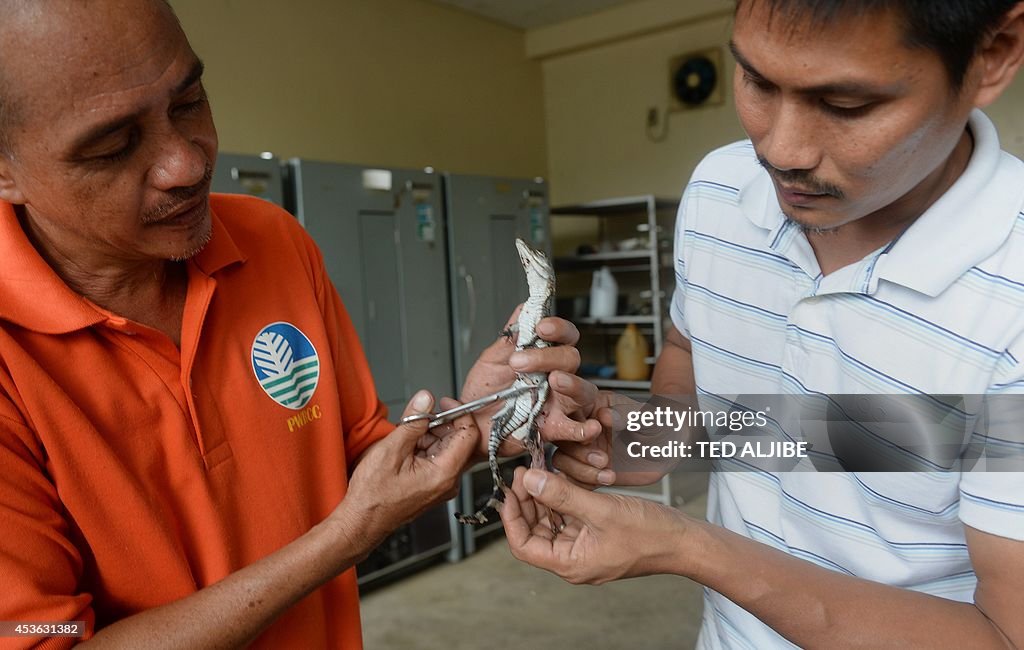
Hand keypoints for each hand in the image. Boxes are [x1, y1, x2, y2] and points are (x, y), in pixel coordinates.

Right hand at [338, 390, 477, 553]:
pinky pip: (439, 459)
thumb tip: (426, 399)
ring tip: (406, 437)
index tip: (443, 403)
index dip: (459, 413)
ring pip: (448, 448)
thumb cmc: (373, 495)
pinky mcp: (434, 486)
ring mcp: (442, 485)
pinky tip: (407, 449)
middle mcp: (449, 481)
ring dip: (430, 435)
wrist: (362, 521)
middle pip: (459, 440)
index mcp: (444, 473)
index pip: (469, 434)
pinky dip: (426, 447)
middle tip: (418, 418)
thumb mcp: (391, 450)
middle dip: (440, 424)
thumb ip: (413, 422)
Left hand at [461, 308, 601, 454]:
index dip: (558, 328)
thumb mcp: (492, 359)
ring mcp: (557, 403)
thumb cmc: (484, 393)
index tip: (542, 327)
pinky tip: (589, 426)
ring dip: (572, 383)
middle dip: (548, 356)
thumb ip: (510, 337)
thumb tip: (525, 308)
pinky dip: (584, 428)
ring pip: (582, 390)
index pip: (564, 336)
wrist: (470, 423)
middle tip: (518, 362)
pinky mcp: (553, 428)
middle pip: (571, 359)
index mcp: (544, 358)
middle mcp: (555, 378)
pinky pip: (575, 429)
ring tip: (555, 381)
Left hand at [500, 467, 689, 584]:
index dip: (511, 517)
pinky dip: (562, 498)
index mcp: (570, 564)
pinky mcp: (595, 535)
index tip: (511, 489)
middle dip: (526, 501)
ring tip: (539, 470)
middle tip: (525, 472)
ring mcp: (585, 547)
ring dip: (543, 497)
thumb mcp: (601, 510)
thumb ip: (563, 495)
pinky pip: (569, 517)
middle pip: (535, 531)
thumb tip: (530, 480)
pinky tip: (560, 478)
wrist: (684, 540)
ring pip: (551, 522)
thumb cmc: (649, 533)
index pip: (523, 546)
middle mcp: (573, 559)